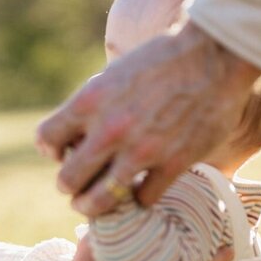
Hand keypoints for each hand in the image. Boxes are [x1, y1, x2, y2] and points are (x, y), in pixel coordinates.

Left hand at [36, 22, 260, 213]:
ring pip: (99, 202)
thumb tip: (76, 133)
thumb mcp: (115, 73)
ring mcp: (141, 151)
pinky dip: (140, 198)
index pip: (46, 139)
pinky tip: (142, 189)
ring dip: (94, 206)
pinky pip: (143, 199)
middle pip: (67, 180)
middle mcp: (110, 129)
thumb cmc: (163, 58)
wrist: (214, 55)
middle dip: (70, 186)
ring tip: (96, 205)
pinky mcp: (173, 164)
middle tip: (78, 186)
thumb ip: (94, 104)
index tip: (62, 152)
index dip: (52, 150)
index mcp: (90, 101)